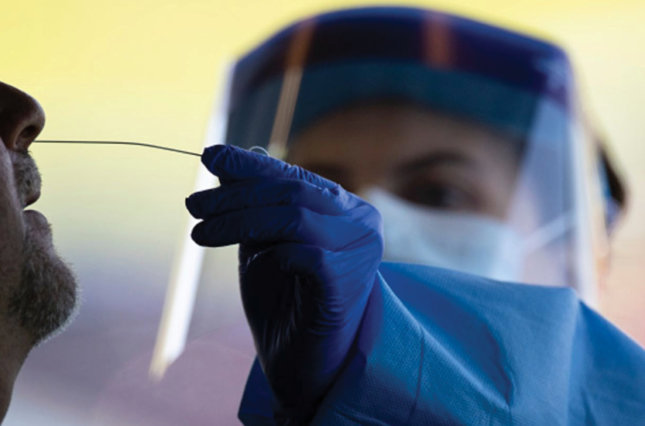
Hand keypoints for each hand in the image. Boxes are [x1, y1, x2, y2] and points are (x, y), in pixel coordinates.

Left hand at [186, 145, 382, 421]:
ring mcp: (359, 251)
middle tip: (192, 205)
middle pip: (291, 192)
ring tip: (199, 234)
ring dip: (238, 221)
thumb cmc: (286, 302)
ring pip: (293, 217)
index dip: (251, 165)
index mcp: (343, 209)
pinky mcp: (347, 282)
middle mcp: (360, 223)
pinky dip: (269, 255)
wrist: (306, 365)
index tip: (210, 156)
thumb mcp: (263, 244)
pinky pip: (300, 253)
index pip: (294, 176)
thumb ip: (253, 207)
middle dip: (235, 195)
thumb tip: (226, 161)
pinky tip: (252, 265)